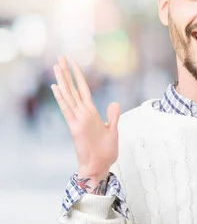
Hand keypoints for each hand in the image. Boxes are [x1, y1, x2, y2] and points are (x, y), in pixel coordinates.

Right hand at [51, 57, 119, 192]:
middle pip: (74, 89)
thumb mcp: (113, 130)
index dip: (79, 76)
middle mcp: (83, 114)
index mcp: (91, 113)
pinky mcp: (75, 127)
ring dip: (63, 81)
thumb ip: (112, 115)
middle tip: (60, 57)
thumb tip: (113, 102)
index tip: (73, 64)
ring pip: (69, 96)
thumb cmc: (105, 151)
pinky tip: (56, 87)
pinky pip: (67, 110)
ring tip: (56, 66)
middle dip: (68, 73)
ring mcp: (78, 119)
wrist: (100, 166)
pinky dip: (62, 99)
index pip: (84, 90)